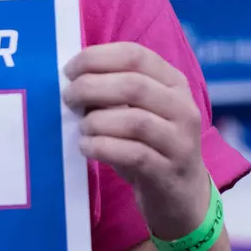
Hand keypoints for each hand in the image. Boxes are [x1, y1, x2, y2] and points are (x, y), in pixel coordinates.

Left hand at [63, 42, 210, 240]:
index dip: (97, 58)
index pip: (135, 55)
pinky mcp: (169, 172)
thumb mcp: (138, 111)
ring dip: (97, 121)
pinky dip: (103, 147)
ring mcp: (180, 141)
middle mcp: (183, 108)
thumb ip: (113, 91)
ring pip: (135, 121)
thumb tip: (73, 78)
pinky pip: (134, 154)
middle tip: (68, 98)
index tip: (70, 70)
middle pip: (134, 85)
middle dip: (92, 87)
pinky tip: (86, 147)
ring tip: (81, 127)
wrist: (181, 195)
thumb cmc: (150, 145)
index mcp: (173, 83)